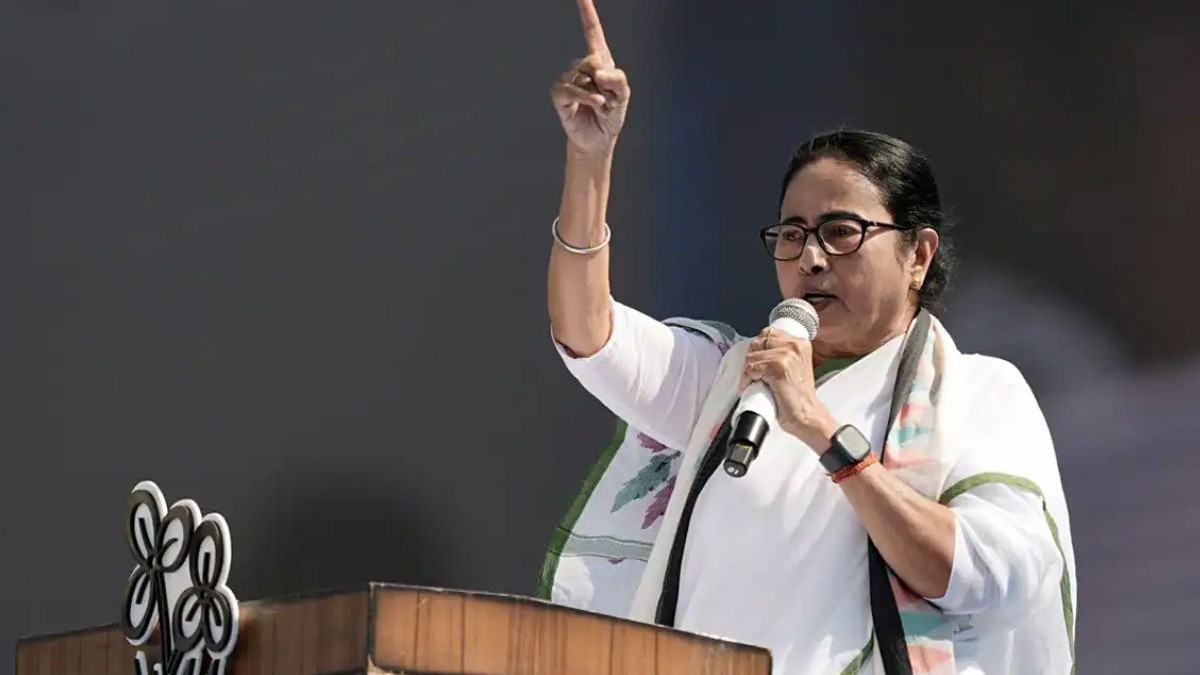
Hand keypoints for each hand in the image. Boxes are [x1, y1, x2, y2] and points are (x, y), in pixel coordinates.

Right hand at [549, 0, 630, 156]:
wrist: (599, 139)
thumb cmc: (611, 114)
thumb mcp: (624, 95)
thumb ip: (617, 78)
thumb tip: (597, 70)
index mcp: (599, 61)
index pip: (592, 31)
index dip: (586, 12)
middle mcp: (582, 66)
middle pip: (593, 58)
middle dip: (605, 80)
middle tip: (609, 98)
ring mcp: (569, 79)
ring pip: (583, 74)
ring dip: (598, 93)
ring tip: (602, 106)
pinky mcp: (560, 95)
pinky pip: (570, 88)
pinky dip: (585, 96)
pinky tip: (596, 104)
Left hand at [739, 328, 838, 451]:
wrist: (808, 416)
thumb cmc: (799, 397)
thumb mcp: (794, 367)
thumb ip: (781, 354)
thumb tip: (758, 351)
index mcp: (800, 343)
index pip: (768, 333)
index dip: (758, 348)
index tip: (756, 362)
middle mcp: (794, 345)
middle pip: (757, 343)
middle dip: (751, 359)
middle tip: (752, 375)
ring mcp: (786, 356)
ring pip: (751, 357)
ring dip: (747, 372)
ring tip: (752, 383)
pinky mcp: (777, 368)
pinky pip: (750, 369)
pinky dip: (746, 380)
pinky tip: (750, 388)